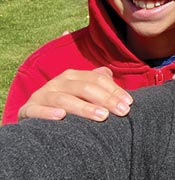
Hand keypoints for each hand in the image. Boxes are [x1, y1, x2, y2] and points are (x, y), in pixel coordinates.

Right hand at [18, 67, 132, 121]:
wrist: (34, 115)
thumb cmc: (67, 105)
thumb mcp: (82, 93)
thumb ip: (98, 83)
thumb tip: (110, 73)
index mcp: (72, 76)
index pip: (97, 79)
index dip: (114, 90)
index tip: (129, 103)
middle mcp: (57, 82)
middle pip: (84, 88)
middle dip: (106, 99)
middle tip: (122, 112)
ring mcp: (41, 95)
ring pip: (64, 99)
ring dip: (84, 108)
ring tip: (102, 116)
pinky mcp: (28, 110)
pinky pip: (36, 111)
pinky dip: (48, 113)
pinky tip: (61, 117)